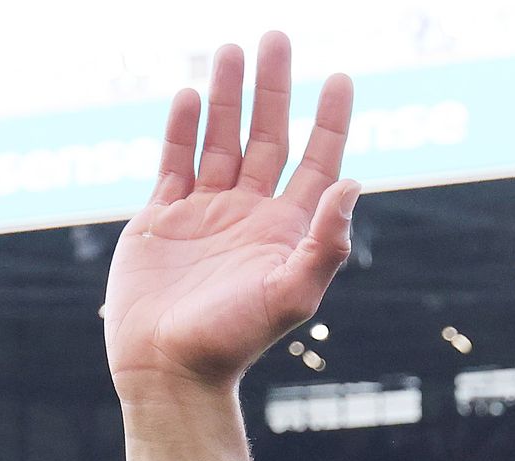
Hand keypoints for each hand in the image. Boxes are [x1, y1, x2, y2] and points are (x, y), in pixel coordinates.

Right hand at [104, 34, 359, 395]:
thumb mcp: (292, 295)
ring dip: (225, 95)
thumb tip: (352, 183)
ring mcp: (206, 213)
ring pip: (220, 139)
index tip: (339, 76)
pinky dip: (180, 128)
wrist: (170, 371)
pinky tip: (186, 95)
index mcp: (287, 230)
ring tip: (229, 48)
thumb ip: (325, 243)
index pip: (317, 162)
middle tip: (276, 36)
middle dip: (273, 87)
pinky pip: (174, 162)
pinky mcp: (162, 219)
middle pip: (268, 136)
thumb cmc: (236, 341)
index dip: (329, 120)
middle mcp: (250, 214)